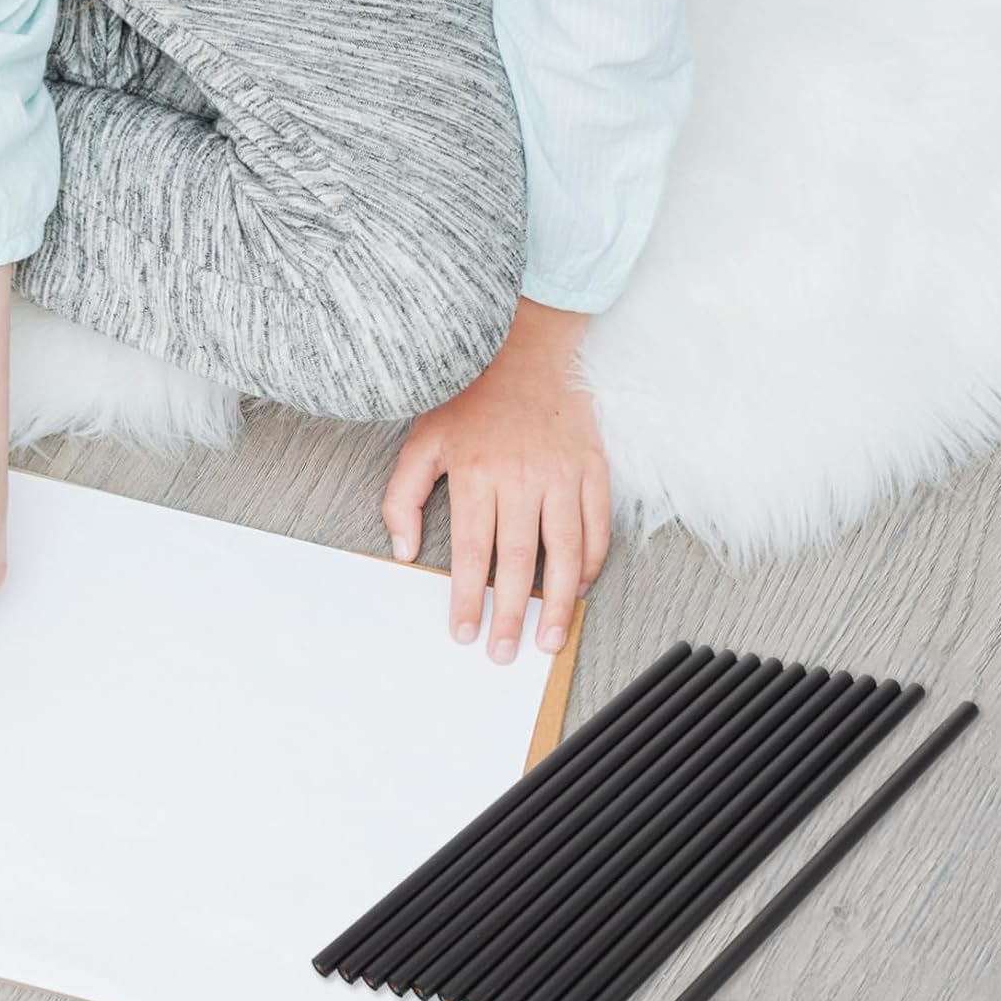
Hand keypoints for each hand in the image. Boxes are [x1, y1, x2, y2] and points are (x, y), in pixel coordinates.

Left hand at [383, 297, 610, 661]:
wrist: (523, 348)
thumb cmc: (468, 398)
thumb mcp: (421, 441)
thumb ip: (403, 498)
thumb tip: (403, 553)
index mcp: (475, 472)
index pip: (470, 551)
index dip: (466, 597)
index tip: (465, 632)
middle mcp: (520, 476)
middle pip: (518, 560)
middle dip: (512, 613)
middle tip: (508, 652)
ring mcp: (561, 472)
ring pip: (565, 549)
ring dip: (558, 600)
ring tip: (550, 638)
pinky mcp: (591, 466)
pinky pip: (597, 524)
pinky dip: (592, 560)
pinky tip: (579, 587)